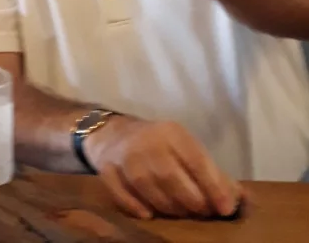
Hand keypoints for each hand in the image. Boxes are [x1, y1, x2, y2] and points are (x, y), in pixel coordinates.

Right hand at [85, 117, 242, 219]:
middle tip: (204, 213)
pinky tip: (149, 214)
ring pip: (148, 188)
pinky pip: (122, 194)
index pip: (196, 160)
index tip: (226, 208)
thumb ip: (209, 170)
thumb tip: (240, 197)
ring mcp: (124, 157)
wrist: (110, 133)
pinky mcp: (106, 169)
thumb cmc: (157, 143)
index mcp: (172, 133)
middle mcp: (147, 143)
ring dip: (168, 207)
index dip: (213, 186)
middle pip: (171, 178)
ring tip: (181, 213)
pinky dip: (136, 206)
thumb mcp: (183, 146)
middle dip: (192, 201)